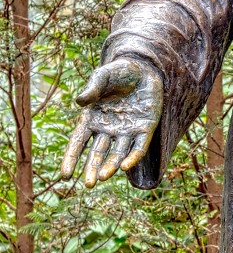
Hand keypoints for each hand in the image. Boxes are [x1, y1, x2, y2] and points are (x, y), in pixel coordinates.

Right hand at [61, 58, 162, 187]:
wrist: (144, 68)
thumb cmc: (118, 73)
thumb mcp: (102, 77)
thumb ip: (93, 88)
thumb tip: (81, 101)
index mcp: (93, 119)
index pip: (79, 142)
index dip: (71, 158)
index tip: (65, 174)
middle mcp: (108, 128)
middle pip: (98, 153)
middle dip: (92, 168)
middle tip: (89, 184)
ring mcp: (127, 130)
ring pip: (117, 153)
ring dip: (111, 166)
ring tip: (103, 177)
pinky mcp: (146, 128)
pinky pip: (139, 147)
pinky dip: (132, 157)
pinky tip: (125, 166)